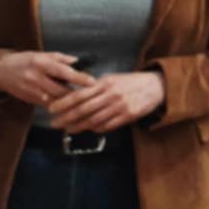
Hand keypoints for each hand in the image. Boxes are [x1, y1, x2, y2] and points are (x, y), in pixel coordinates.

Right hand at [0, 51, 88, 107]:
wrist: (1, 71)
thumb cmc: (26, 60)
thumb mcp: (43, 54)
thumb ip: (62, 59)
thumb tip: (79, 62)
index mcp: (42, 64)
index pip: (63, 72)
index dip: (79, 78)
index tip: (93, 82)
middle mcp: (36, 78)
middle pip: (60, 90)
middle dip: (77, 94)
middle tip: (92, 95)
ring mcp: (31, 91)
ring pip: (55, 101)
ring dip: (69, 102)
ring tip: (83, 102)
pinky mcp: (29, 100)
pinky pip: (48, 105)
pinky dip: (59, 105)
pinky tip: (69, 106)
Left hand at [47, 70, 166, 134]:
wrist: (156, 86)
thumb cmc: (131, 82)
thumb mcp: (113, 78)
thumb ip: (96, 87)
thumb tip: (77, 96)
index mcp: (106, 84)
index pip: (80, 95)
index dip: (63, 103)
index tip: (51, 109)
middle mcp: (111, 95)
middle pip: (84, 109)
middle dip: (66, 118)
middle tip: (54, 123)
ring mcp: (120, 107)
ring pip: (94, 120)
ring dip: (78, 126)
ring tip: (68, 129)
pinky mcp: (128, 116)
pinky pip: (107, 125)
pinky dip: (96, 128)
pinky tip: (89, 129)